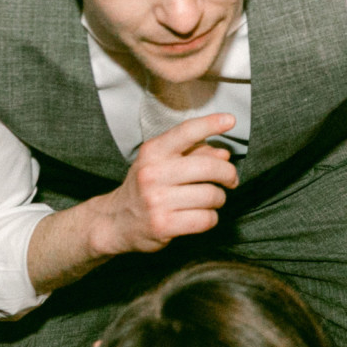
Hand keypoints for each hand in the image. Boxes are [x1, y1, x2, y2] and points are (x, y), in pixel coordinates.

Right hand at [85, 112, 239, 255]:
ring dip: (219, 198)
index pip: (186, 131)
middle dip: (228, 173)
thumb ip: (193, 154)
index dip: (211, 124)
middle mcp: (153, 173)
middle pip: (209, 167)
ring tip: (213, 199)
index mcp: (153, 152)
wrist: (115, 221)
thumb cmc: (145, 187)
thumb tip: (224, 155)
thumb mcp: (161, 163)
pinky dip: (211, 218)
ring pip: (211, 195)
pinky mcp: (163, 225)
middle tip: (231, 179)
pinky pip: (205, 219)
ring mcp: (157, 201)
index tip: (230, 120)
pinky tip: (203, 215)